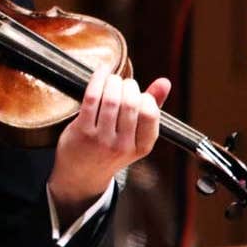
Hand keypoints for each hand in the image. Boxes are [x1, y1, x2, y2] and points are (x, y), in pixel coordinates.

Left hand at [49, 68, 170, 219]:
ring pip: (111, 99)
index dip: (145, 97)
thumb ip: (153, 108)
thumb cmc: (111, 149)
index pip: (150, 115)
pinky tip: (101, 72)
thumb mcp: (136, 136)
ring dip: (112, 82)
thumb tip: (165, 82)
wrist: (82, 174)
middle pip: (130, 104)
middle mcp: (122, 145)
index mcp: (142, 146)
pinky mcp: (82, 130)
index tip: (138, 93)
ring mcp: (101, 139)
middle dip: (128, 86)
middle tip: (123, 83)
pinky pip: (92, 98)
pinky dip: (97, 80)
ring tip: (112, 79)